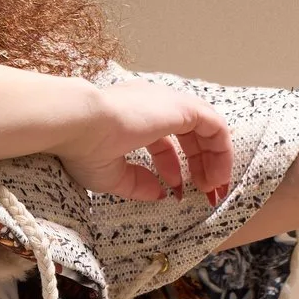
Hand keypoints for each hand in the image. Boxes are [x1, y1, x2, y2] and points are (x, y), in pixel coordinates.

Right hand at [58, 76, 235, 205]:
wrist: (77, 123)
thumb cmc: (83, 147)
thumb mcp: (111, 175)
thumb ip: (137, 184)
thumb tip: (160, 194)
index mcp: (133, 117)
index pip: (163, 142)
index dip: (173, 171)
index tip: (176, 195)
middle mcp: (153, 106)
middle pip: (189, 135)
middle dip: (200, 166)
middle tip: (205, 194)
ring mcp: (169, 103)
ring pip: (206, 129)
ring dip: (214, 160)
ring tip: (213, 189)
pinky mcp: (182, 107)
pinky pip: (215, 126)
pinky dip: (221, 151)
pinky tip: (217, 176)